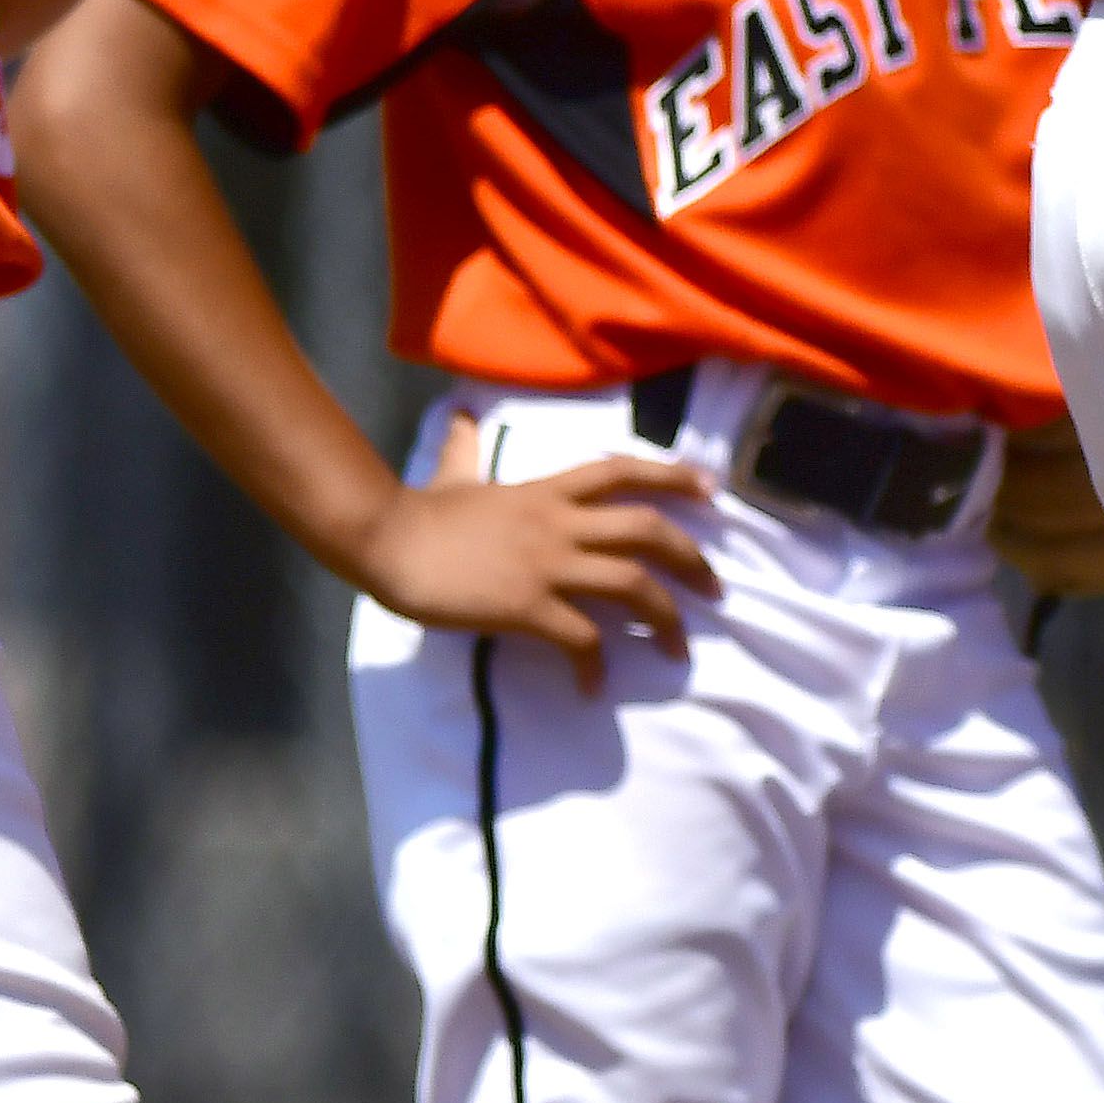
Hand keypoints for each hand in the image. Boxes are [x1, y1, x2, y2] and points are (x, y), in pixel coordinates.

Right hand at [347, 453, 718, 694]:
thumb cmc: (420, 512)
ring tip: (679, 649)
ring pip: (632, 584)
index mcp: (548, 491)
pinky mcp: (527, 606)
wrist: (387, 539)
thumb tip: (463, 416)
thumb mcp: (454, 472)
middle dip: (692, 559)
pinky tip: (594, 686)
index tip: (712, 490)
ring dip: (666, 619)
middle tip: (716, 590)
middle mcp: (560, 523)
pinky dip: (596, 664)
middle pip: (648, 529)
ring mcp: (547, 564)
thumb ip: (468, 449)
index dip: (674, 477)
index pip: (624, 472)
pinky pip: (582, 638)